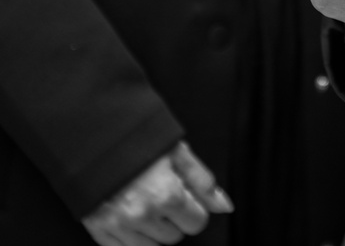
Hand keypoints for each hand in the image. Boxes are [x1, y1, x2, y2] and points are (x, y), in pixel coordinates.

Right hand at [82, 141, 232, 245]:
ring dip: (152, 230)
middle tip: (160, 194)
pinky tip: (128, 214)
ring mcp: (119, 226)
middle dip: (173, 218)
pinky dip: (130, 237)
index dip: (193, 207)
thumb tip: (224, 206)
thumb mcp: (177, 151)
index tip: (183, 194)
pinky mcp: (99, 231)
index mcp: (167, 193)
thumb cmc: (136, 140)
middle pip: (175, 236)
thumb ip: (203, 181)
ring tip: (143, 202)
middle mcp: (144, 214)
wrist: (92, 137)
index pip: (197, 222)